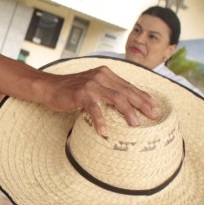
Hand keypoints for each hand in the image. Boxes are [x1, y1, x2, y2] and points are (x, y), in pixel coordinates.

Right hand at [40, 66, 158, 135]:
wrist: (49, 87)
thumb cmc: (71, 90)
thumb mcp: (93, 86)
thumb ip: (107, 90)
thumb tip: (125, 104)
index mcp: (106, 74)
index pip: (128, 86)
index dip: (143, 96)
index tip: (155, 107)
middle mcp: (101, 76)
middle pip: (126, 91)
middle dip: (141, 104)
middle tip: (153, 116)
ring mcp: (90, 84)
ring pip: (115, 98)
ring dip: (126, 111)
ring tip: (135, 124)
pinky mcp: (80, 94)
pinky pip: (93, 108)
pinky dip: (100, 120)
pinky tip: (104, 130)